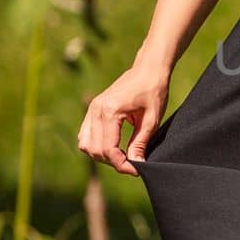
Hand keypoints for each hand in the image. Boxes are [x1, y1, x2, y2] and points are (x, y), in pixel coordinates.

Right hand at [77, 61, 170, 175]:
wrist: (148, 69)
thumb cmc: (153, 91)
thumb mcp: (151, 120)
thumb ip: (140, 143)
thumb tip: (136, 165)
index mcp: (110, 111)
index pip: (109, 149)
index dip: (122, 165)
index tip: (137, 170)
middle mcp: (96, 110)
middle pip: (95, 150)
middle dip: (112, 162)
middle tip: (132, 164)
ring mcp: (91, 109)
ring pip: (86, 144)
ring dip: (102, 155)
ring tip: (123, 156)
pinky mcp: (92, 109)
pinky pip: (85, 135)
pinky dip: (96, 145)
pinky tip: (114, 147)